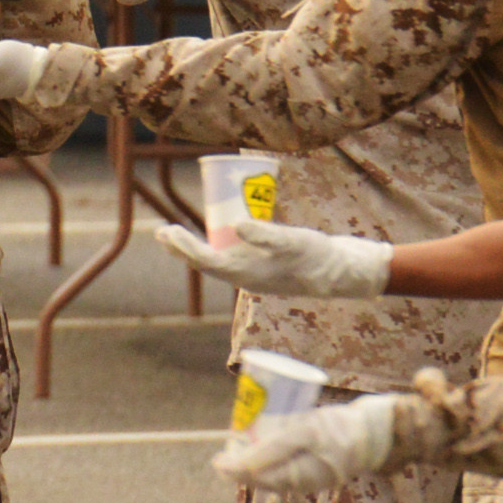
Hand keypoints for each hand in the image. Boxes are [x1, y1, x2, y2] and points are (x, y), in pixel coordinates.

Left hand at [156, 217, 394, 298]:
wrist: (342, 272)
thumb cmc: (317, 256)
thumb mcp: (293, 241)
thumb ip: (266, 235)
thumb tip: (235, 226)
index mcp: (246, 275)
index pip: (206, 261)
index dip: (185, 247)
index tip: (168, 232)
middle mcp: (244, 276)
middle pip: (204, 262)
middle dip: (181, 248)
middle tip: (160, 232)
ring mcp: (252, 273)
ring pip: (215, 260)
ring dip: (193, 248)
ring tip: (172, 234)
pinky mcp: (261, 267)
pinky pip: (230, 256)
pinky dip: (215, 244)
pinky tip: (212, 233)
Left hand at [213, 392, 401, 492]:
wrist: (382, 429)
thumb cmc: (342, 427)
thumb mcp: (306, 432)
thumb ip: (275, 448)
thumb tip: (241, 465)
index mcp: (302, 478)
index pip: (261, 478)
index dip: (236, 471)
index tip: (217, 462)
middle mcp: (308, 481)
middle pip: (267, 478)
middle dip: (243, 469)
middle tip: (222, 457)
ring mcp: (318, 475)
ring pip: (278, 475)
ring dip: (257, 466)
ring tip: (236, 455)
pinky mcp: (324, 465)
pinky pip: (292, 468)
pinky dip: (275, 461)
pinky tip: (264, 453)